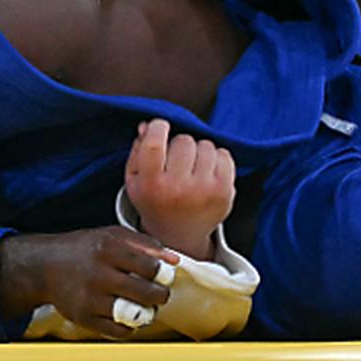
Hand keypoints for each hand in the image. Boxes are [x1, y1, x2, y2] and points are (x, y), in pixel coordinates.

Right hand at [0, 228, 178, 338]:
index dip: (163, 274)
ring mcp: (90, 298)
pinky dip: (130, 327)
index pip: (150, 267)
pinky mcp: (83, 318)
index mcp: (107, 248)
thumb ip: (145, 244)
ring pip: (135, 315)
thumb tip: (175, 259)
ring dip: (148, 314)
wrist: (44, 266)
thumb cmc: (85, 249)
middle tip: (159, 294)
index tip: (163, 276)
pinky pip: (119, 331)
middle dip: (161, 296)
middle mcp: (98, 274)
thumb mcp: (112, 236)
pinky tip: (128, 317)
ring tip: (146, 308)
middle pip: (146, 293)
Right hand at [125, 119, 233, 259]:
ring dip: (198, 151)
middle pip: (183, 141)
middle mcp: (178, 189)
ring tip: (192, 167)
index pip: (155, 144)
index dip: (159, 127)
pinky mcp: (225, 192)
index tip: (161, 127)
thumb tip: (147, 125)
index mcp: (152, 185)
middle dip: (179, 144)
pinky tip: (207, 172)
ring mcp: (204, 191)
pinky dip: (216, 157)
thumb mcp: (135, 180)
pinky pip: (224, 155)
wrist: (179, 235)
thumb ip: (138, 150)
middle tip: (176, 159)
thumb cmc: (155, 201)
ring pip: (205, 145)